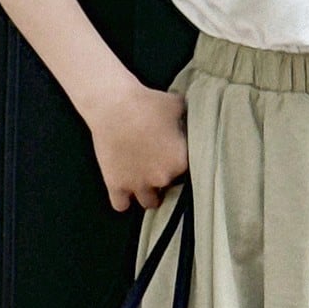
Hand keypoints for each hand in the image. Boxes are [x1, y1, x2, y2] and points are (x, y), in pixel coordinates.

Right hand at [87, 82, 188, 212]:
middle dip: (165, 178)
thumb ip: (188, 120)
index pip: (190, 173)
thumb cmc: (147, 102)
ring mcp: (138, 184)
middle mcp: (162, 178)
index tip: (174, 157)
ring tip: (144, 181)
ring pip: (149, 202)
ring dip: (148, 194)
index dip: (181, 165)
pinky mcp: (116, 185)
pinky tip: (124, 190)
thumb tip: (196, 118)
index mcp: (181, 161)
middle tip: (157, 162)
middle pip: (170, 187)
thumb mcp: (178, 106)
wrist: (113, 104)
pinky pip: (121, 205)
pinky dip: (122, 200)